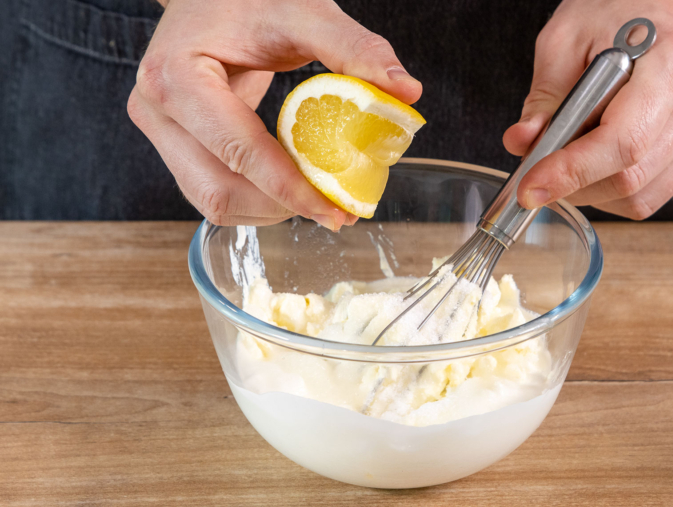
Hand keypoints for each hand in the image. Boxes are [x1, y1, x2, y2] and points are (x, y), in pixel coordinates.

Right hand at [128, 0, 421, 228]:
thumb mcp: (304, 11)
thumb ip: (355, 48)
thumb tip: (406, 92)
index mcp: (176, 76)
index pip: (239, 151)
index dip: (291, 189)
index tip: (336, 210)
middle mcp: (156, 111)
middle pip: (219, 192)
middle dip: (282, 209)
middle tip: (335, 210)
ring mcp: (161, 132)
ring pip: (214, 203)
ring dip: (270, 211)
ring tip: (317, 198)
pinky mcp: (175, 146)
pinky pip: (214, 192)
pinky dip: (257, 200)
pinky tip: (291, 186)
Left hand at [503, 0, 672, 219]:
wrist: (669, 3)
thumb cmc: (620, 12)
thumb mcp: (566, 38)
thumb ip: (544, 96)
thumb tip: (522, 143)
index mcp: (672, 65)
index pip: (622, 142)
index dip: (572, 172)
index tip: (530, 187)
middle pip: (629, 179)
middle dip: (573, 186)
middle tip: (540, 171)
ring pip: (639, 198)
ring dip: (592, 192)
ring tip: (572, 157)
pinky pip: (652, 195)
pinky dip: (615, 192)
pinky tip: (600, 159)